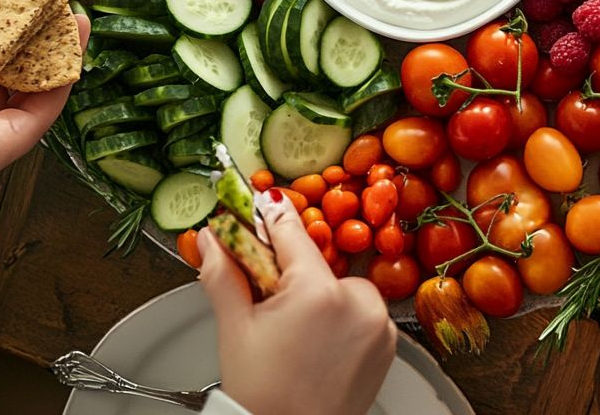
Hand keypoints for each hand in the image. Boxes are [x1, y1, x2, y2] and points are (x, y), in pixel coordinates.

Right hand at [198, 189, 396, 414]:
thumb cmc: (263, 397)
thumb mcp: (235, 329)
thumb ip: (223, 274)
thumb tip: (209, 239)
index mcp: (316, 292)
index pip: (291, 233)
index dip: (270, 218)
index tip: (260, 204)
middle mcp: (357, 301)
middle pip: (316, 265)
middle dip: (293, 276)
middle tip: (271, 307)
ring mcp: (378, 323)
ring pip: (342, 288)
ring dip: (322, 299)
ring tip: (298, 338)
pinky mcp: (389, 343)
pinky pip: (363, 313)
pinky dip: (344, 322)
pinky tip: (321, 348)